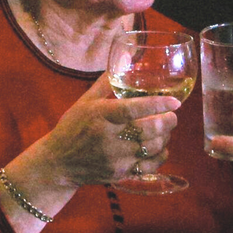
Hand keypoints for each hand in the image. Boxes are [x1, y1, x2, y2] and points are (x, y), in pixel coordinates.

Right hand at [26, 71, 180, 191]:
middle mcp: (109, 138)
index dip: (157, 105)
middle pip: (148, 131)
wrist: (58, 163)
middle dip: (167, 122)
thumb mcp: (85, 102)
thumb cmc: (72, 127)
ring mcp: (115, 159)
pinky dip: (160, 156)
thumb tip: (125, 58)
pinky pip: (149, 166)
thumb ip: (107, 82)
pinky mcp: (119, 174)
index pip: (133, 109)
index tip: (175, 102)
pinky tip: (160, 148)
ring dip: (165, 137)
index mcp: (100, 116)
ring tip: (165, 130)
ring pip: (152, 148)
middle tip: (172, 116)